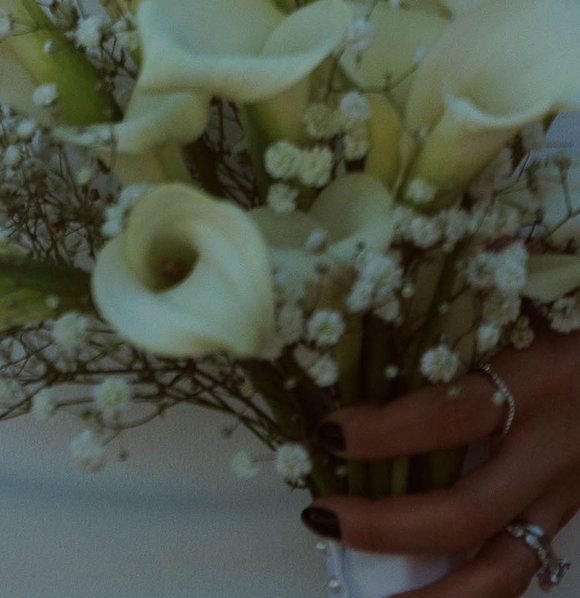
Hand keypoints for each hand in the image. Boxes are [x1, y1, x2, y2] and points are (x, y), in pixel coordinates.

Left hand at [309, 332, 579, 591]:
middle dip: (391, 525)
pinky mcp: (565, 518)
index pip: (452, 415)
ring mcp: (563, 496)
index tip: (328, 432)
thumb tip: (360, 328)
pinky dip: (475, 590)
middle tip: (326, 518)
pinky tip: (430, 595)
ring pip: (505, 568)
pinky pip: (522, 568)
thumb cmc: (565, 329)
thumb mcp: (517, 312)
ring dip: (439, 595)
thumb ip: (454, 323)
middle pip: (470, 510)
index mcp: (535, 381)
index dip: (387, 432)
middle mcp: (551, 449)